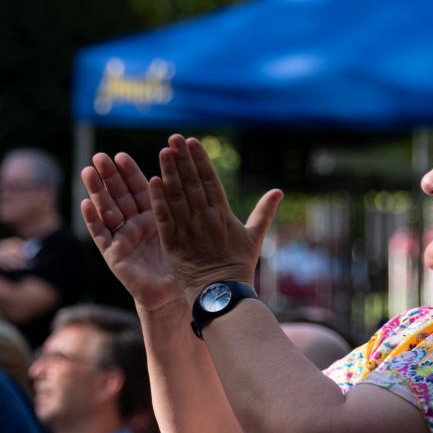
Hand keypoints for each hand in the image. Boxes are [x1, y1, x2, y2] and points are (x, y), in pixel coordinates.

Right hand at [81, 152, 181, 312]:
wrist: (174, 294)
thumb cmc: (183, 263)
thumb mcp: (184, 229)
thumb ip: (185, 206)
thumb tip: (196, 174)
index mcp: (152, 214)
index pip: (138, 188)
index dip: (129, 173)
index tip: (121, 156)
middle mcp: (134, 223)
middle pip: (119, 195)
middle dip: (108, 176)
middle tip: (99, 157)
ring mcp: (122, 238)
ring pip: (106, 210)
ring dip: (96, 191)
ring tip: (87, 172)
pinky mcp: (113, 255)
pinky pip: (101, 235)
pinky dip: (92, 219)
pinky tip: (85, 204)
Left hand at [150, 135, 282, 298]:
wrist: (221, 295)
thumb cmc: (238, 266)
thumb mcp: (254, 237)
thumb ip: (263, 212)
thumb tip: (278, 191)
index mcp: (222, 214)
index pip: (209, 180)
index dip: (200, 159)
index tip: (191, 141)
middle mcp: (204, 218)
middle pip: (191, 183)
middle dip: (182, 159)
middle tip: (173, 138)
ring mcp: (188, 230)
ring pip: (177, 196)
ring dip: (170, 173)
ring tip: (164, 152)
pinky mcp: (172, 243)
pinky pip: (164, 218)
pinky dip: (159, 200)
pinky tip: (153, 181)